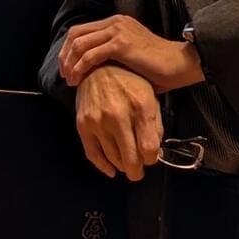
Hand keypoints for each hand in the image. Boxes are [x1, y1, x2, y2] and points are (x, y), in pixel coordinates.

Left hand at [60, 14, 203, 91]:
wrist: (181, 63)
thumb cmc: (160, 68)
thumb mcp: (132, 57)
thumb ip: (113, 57)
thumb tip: (94, 72)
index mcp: (117, 23)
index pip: (82, 31)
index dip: (69, 49)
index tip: (67, 69)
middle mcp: (115, 22)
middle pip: (76, 34)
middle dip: (65, 55)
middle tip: (64, 75)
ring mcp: (118, 31)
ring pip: (80, 44)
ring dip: (70, 63)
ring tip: (69, 80)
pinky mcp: (121, 44)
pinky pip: (90, 55)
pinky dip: (80, 68)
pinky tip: (78, 80)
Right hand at [75, 65, 162, 181]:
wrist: (98, 67)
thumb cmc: (129, 82)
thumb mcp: (150, 97)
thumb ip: (155, 125)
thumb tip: (155, 152)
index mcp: (140, 107)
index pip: (149, 148)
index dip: (151, 159)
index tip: (150, 158)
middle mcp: (118, 115)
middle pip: (130, 159)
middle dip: (137, 170)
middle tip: (139, 171)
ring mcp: (98, 121)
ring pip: (113, 158)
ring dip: (122, 166)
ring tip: (127, 164)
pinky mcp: (83, 124)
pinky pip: (93, 154)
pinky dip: (103, 166)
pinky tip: (112, 170)